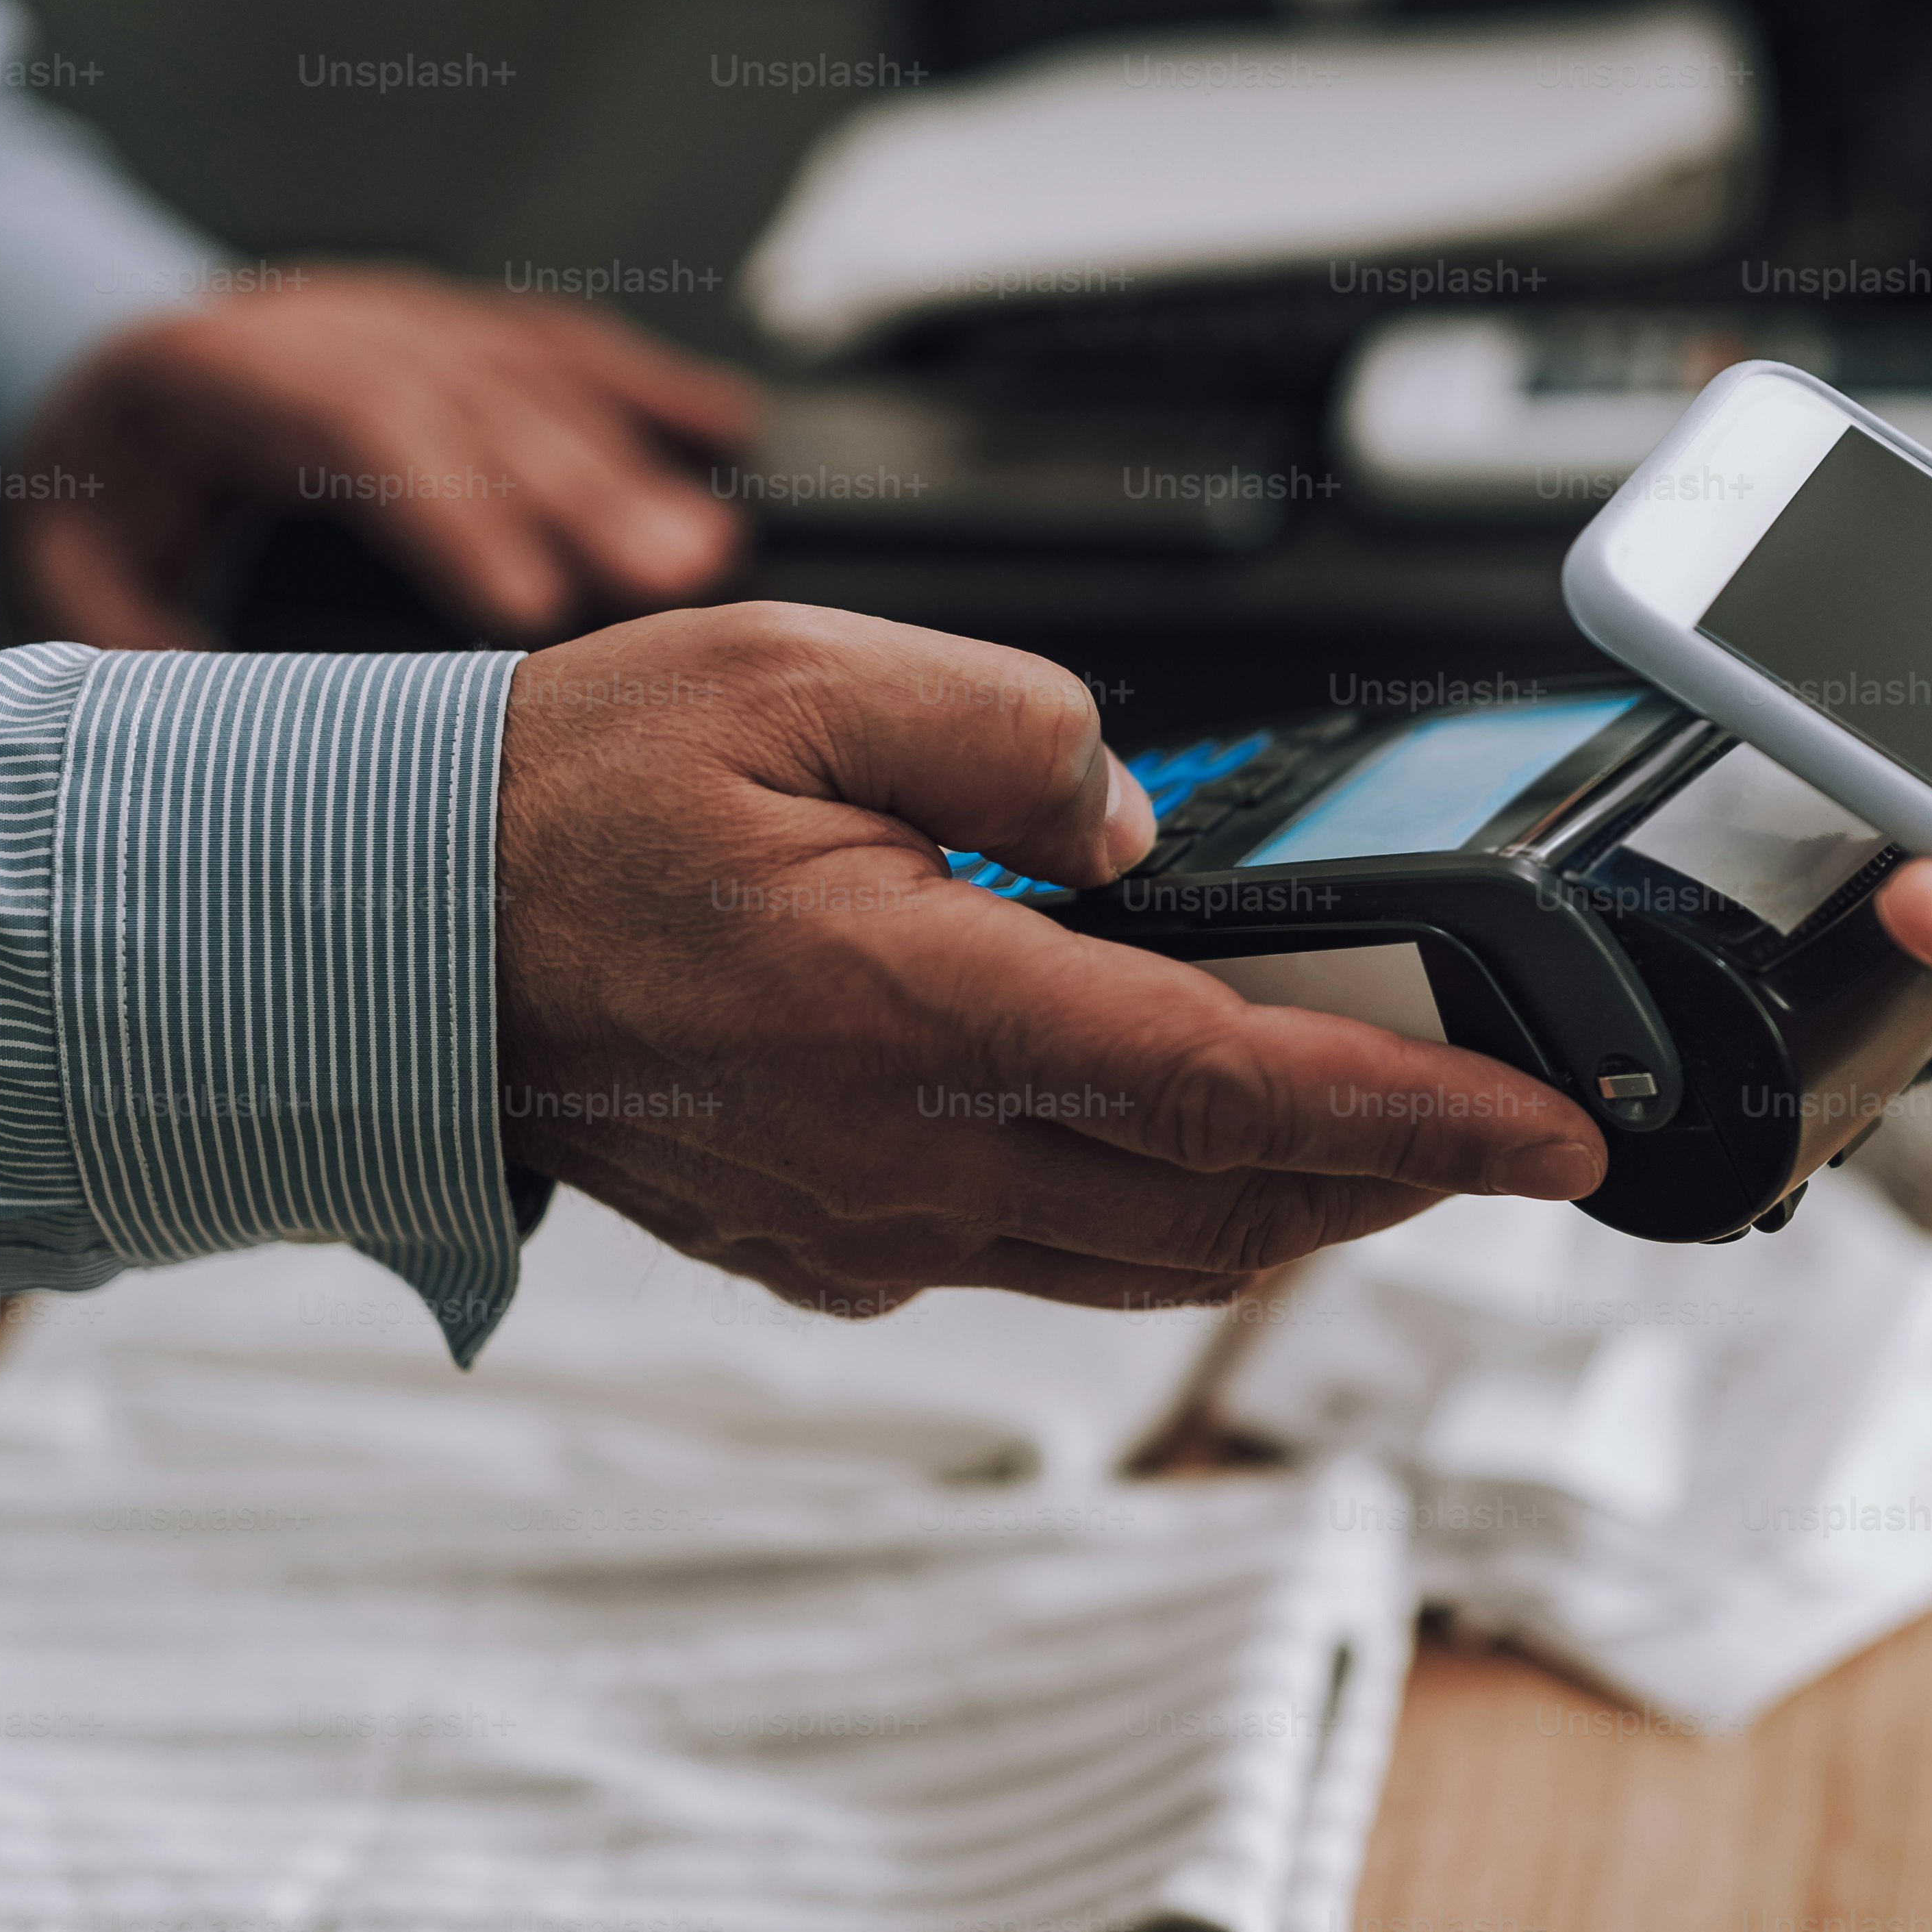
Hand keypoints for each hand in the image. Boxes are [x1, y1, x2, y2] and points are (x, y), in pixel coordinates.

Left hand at [13, 266, 759, 647]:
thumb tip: (212, 732)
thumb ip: (130, 644)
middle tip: (674, 578)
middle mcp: (323, 318)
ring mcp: (405, 311)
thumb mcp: (66, 569)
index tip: (533, 603)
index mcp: (210, 369)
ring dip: (628, 458)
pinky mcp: (462, 325)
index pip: (349, 425)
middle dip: (577, 492)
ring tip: (710, 548)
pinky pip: (564, 344)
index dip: (450, 509)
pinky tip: (727, 427)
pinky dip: (649, 387)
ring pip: (529, 370)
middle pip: (467, 398)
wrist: (111, 384)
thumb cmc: (104, 489)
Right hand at [492, 603, 1611, 1313]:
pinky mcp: (822, 1254)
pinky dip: (1141, 1216)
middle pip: (1224, 1212)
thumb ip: (1009, 728)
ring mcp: (862, 1230)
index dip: (1424, 1120)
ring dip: (1280, 1212)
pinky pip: (1029, 1261)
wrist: (378, 936)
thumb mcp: (800, 669)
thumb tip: (1136, 824)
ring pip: (1142, 1262)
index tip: (1553, 1136)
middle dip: (1388, 1181)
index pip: (1238, 1092)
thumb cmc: (566, 797)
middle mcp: (904, 1158)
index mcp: (921, 1012)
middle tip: (1499, 1131)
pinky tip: (1168, 1144)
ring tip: (1376, 1141)